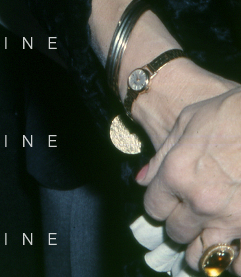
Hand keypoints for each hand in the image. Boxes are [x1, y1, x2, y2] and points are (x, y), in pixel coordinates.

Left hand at [139, 79, 240, 270]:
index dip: (158, 205)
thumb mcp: (185, 124)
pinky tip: (231, 251)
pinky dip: (234, 261)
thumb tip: (142, 180)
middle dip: (178, 226)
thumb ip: (162, 156)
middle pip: (177, 232)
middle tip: (185, 219)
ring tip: (204, 242)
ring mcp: (231, 219)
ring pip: (204, 255)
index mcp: (177, 174)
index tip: (165, 202)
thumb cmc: (225, 113)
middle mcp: (200, 202)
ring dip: (201, 249)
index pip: (154, 207)